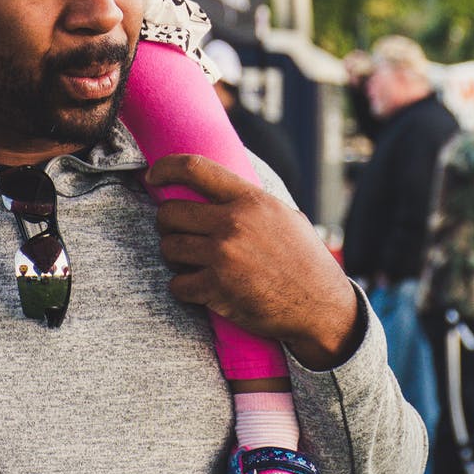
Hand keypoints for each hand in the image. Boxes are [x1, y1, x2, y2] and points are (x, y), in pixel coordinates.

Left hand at [148, 153, 361, 369]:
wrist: (320, 305)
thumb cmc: (303, 259)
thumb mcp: (283, 215)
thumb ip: (250, 201)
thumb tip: (217, 185)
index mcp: (250, 200)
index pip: (195, 168)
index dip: (166, 168)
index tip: (153, 176)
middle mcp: (234, 223)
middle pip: (171, 212)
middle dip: (167, 223)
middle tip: (178, 232)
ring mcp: (223, 256)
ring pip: (169, 247)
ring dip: (174, 255)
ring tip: (191, 261)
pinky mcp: (217, 289)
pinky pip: (178, 284)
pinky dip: (184, 287)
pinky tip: (199, 287)